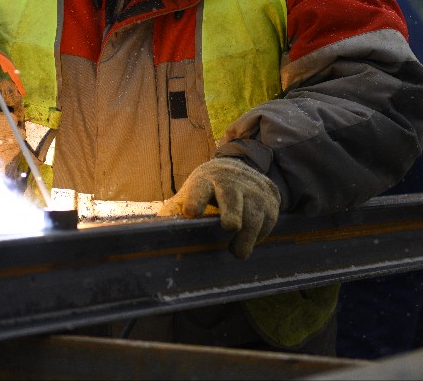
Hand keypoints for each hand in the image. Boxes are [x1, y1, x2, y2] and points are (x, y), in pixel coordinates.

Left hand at [158, 156, 280, 259]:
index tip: (190, 213)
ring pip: (254, 213)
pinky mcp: (271, 198)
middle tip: (230, 226)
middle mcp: (229, 181)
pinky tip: (249, 239)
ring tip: (237, 253)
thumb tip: (152, 236)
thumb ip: (174, 212)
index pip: (198, 188)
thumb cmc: (206, 190)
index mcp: (204, 181)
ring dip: (247, 236)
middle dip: (232, 210)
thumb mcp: (189, 193)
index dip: (194, 199)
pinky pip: (268, 221)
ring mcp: (252, 188)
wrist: (239, 169)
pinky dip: (258, 235)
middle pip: (231, 195)